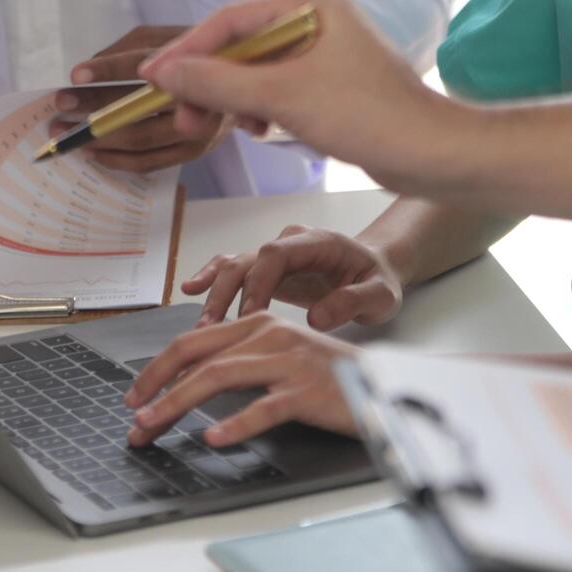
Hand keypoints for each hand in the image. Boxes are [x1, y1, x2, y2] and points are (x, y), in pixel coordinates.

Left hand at [51, 25, 232, 171]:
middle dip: (93, 108)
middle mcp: (201, 96)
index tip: (75, 75)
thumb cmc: (192, 54)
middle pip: (138, 108)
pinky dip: (116, 160)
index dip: (108, 69)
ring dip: (97, 139)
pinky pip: (149, 164)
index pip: (144, 63)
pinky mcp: (194, 152)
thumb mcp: (164, 36)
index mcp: (194, 57)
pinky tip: (92, 153)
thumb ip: (128, 47)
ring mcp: (199, 129)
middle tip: (60, 108)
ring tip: (66, 134)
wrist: (242, 81)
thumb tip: (88, 73)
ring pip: (141, 141)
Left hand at [123, 313, 360, 446]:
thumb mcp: (280, 359)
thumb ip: (241, 363)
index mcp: (259, 324)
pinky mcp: (308, 390)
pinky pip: (263, 407)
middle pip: (196, 356)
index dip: (157, 368)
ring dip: (176, 404)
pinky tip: (214, 440)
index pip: (193, 341)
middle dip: (155, 386)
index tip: (135, 395)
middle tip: (133, 417)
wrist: (386, 383)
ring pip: (217, 377)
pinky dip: (235, 424)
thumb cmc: (330, 378)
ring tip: (152, 426)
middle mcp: (269, 334)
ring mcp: (288, 361)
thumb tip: (189, 385)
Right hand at [138, 0, 467, 188]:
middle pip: (239, 47)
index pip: (230, 20)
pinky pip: (276, 93)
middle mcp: (316, 21)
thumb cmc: (370, 117)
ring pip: (254, 74)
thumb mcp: (283, 98)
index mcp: (310, 5)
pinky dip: (259, 112)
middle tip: (185, 118)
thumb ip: (219, 84)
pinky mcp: (329, 87)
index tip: (153, 78)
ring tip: (219, 130)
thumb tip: (166, 74)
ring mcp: (323, 55)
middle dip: (208, 84)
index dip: (186, 50)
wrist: (434, 155)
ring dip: (231, 102)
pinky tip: (261, 132)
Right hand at [184, 225, 403, 329]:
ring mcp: (276, 256)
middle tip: (213, 328)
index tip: (250, 317)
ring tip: (201, 326)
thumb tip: (317, 316)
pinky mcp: (266, 271)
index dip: (258, 284)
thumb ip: (354, 302)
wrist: (375, 271)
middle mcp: (290, 243)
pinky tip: (190, 291)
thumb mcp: (380, 295)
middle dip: (226, 294)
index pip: (276, 254)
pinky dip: (211, 279)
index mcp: (318, 243)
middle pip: (247, 261)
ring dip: (215, 295)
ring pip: (234, 267)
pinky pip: (234, 270)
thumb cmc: (377, 281)